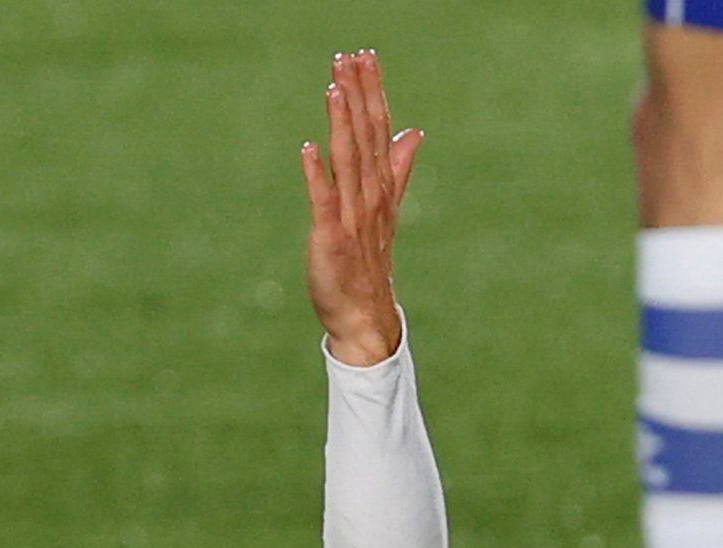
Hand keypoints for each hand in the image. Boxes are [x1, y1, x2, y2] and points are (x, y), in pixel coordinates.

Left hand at [300, 50, 421, 366]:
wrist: (365, 315)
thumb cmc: (369, 262)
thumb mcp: (386, 209)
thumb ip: (398, 168)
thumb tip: (414, 132)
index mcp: (382, 187)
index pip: (380, 129)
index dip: (372, 92)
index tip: (365, 57)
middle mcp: (370, 196)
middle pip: (365, 137)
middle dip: (357, 96)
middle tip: (349, 57)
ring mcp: (353, 216)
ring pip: (348, 161)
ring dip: (342, 124)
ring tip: (334, 88)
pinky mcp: (332, 238)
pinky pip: (324, 202)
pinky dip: (317, 175)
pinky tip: (309, 148)